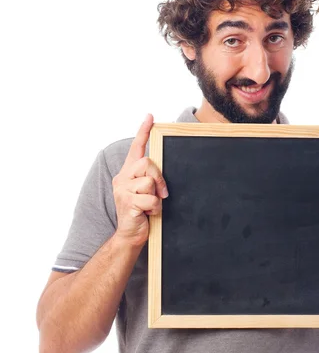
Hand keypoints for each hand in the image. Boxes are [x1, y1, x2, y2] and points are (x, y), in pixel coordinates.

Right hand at [112, 114, 168, 246]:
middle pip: (147, 163)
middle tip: (162, 193)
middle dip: (159, 178)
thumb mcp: (146, 192)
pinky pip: (151, 199)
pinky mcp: (128, 203)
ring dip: (157, 196)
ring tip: (150, 206)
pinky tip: (148, 214)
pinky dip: (155, 208)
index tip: (150, 117)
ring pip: (149, 182)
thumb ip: (149, 178)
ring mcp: (123, 190)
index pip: (136, 148)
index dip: (143, 132)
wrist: (130, 235)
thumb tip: (160, 171)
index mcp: (128, 173)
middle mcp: (122, 178)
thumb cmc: (141, 213)